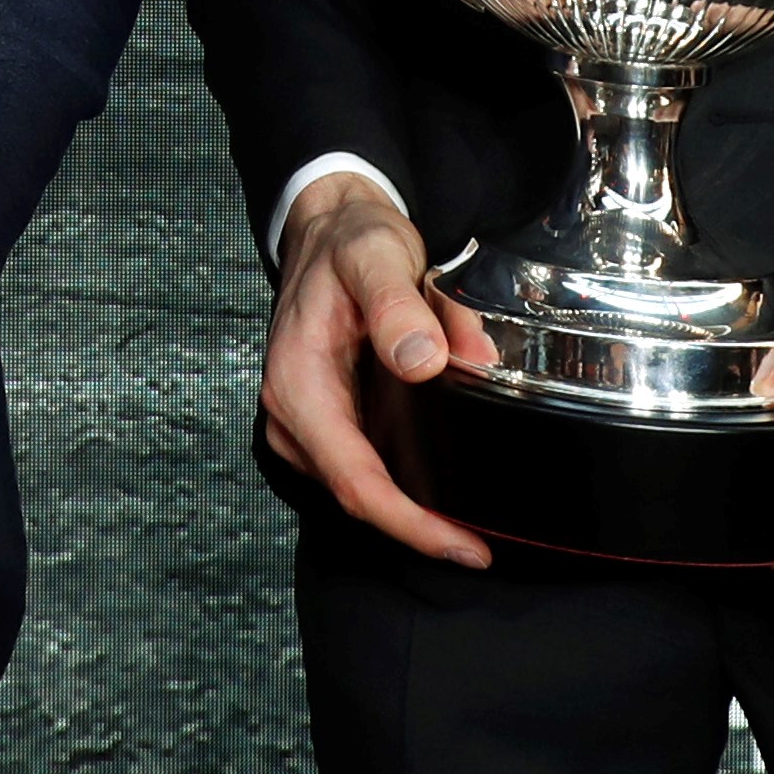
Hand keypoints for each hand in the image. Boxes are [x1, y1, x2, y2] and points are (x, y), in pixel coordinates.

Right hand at [261, 176, 494, 567]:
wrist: (328, 227)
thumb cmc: (349, 241)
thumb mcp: (376, 254)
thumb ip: (398, 304)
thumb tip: (423, 360)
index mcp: (298, 380)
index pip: (354, 478)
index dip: (410, 523)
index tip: (465, 544)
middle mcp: (291, 410)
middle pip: (356, 496)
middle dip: (418, 527)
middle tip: (482, 545)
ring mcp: (304, 421)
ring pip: (359, 487)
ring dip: (411, 509)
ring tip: (469, 521)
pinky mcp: (322, 421)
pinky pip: (361, 467)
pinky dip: (401, 485)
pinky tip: (439, 486)